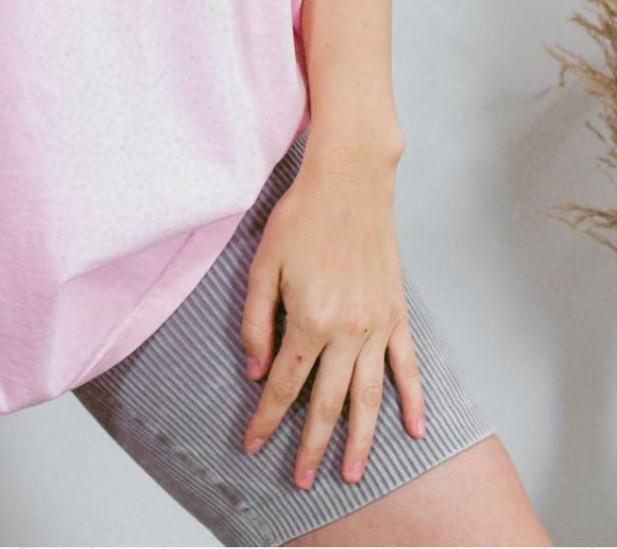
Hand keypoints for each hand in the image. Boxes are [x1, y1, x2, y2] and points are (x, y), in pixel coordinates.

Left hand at [238, 136, 425, 488]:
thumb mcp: (262, 264)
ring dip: (361, 439)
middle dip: (311, 445)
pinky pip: (408, 368)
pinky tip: (413, 431)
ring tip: (351, 473)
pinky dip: (413, 401)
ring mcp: (378, 327)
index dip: (267, 418)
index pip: (285, 384)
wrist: (350, 185)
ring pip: (369, 397)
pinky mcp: (398, 316)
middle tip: (302, 480)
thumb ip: (256, 321)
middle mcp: (347, 332)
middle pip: (327, 402)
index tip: (254, 444)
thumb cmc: (300, 218)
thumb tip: (256, 371)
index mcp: (309, 319)